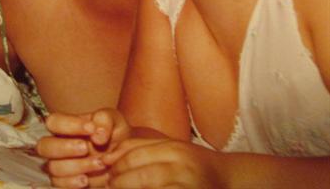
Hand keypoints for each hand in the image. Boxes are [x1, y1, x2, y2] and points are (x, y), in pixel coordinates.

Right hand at [36, 109, 130, 187]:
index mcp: (66, 126)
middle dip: (64, 148)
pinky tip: (86, 180)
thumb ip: (105, 120)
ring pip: (53, 168)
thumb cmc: (114, 135)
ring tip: (99, 164)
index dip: (68, 125)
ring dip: (76, 166)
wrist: (123, 157)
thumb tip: (97, 135)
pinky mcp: (64, 182)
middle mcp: (57, 145)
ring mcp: (59, 165)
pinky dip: (71, 183)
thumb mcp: (114, 121)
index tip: (91, 128)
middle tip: (85, 148)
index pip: (53, 121)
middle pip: (44, 146)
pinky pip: (57, 185)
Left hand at [104, 138, 222, 188]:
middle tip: (108, 185)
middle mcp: (182, 166)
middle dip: (119, 182)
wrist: (229, 180)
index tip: (105, 169)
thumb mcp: (170, 149)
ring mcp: (187, 185)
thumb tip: (107, 157)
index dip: (115, 163)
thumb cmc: (192, 164)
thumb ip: (140, 148)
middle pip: (140, 174)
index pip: (135, 153)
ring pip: (148, 186)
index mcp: (174, 149)